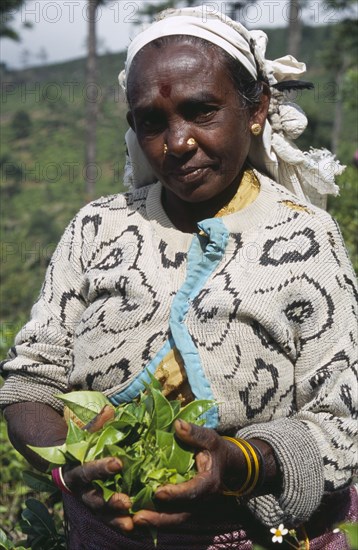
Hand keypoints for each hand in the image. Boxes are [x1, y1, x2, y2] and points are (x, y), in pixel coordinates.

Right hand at [62, 405, 133, 531]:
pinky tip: (135, 526)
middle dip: (109, 501)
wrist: (69, 465)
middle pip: (93, 499)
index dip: (102, 468)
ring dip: (116, 519)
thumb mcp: (87, 434)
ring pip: (101, 514)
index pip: (88, 470)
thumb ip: (97, 424)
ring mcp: (90, 503)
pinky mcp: (100, 511)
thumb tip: (109, 408)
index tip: (118, 463)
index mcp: (76, 470)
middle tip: (127, 501)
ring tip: (131, 523)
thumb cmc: (83, 446)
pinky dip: (120, 524)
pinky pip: (109, 520)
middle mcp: (81, 490)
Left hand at [133, 419, 245, 527]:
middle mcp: (202, 499)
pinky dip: (156, 518)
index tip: (158, 492)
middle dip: (159, 518)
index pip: (193, 492)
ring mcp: (195, 506)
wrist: (226, 464)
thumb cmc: (215, 449)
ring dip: (154, 522)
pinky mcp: (187, 508)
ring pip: (175, 519)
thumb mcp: (209, 438)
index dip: (176, 493)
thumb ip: (195, 433)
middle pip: (181, 515)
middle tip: (137, 517)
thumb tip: (177, 424)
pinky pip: (172, 516)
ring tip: (134, 520)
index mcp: (209, 482)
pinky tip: (138, 516)